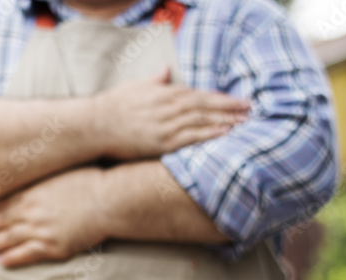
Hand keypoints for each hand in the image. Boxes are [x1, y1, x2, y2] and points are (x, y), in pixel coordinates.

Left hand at [0, 168, 106, 267]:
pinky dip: (13, 258)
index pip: (3, 204)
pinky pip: (28, 254)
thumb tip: (31, 184)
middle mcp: (31, 212)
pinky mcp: (53, 246)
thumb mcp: (59, 174)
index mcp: (32, 193)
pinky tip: (2, 261)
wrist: (108, 199)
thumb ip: (41, 182)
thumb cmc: (89, 182)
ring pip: (9, 239)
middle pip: (0, 222)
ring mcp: (40, 230)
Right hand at [92, 67, 249, 159]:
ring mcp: (165, 125)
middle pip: (206, 106)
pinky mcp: (160, 142)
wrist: (95, 125)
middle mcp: (168, 107)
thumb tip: (166, 70)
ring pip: (202, 120)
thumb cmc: (113, 106)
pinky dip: (209, 134)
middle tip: (250, 109)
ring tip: (244, 123)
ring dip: (225, 121)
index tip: (239, 101)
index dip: (222, 98)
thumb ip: (155, 80)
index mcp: (164, 93)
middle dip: (230, 108)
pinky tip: (224, 133)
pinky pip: (190, 138)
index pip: (200, 94)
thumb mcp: (136, 87)